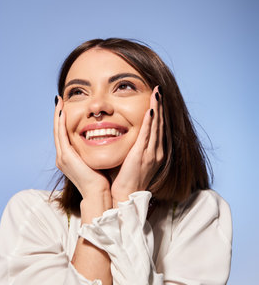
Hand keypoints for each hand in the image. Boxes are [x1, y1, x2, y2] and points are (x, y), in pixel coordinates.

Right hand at [54, 97, 111, 201]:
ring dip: (57, 115)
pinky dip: (61, 123)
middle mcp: (62, 157)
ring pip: (57, 131)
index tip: (65, 107)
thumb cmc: (101, 179)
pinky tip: (62, 112)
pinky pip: (61, 136)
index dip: (63, 120)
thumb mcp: (95, 160)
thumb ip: (94, 150)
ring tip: (59, 102)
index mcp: (68, 158)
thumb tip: (103, 138)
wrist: (98, 193)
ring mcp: (62, 157)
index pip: (63, 135)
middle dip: (57, 115)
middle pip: (57, 131)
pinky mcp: (66, 157)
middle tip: (59, 100)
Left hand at [110, 86, 163, 204]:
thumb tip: (124, 134)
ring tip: (157, 93)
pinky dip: (150, 121)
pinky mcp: (143, 155)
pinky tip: (150, 109)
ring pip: (156, 126)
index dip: (159, 111)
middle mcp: (157, 151)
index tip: (157, 97)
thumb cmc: (125, 179)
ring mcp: (152, 153)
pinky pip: (147, 134)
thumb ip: (132, 146)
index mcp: (155, 152)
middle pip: (160, 123)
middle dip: (160, 105)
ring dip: (157, 108)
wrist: (125, 196)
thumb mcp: (131, 159)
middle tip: (159, 89)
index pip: (158, 127)